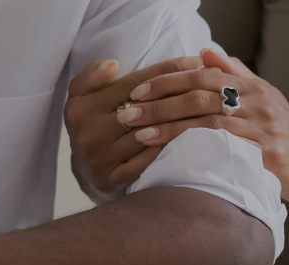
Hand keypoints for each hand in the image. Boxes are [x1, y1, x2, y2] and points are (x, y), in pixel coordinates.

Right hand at [63, 56, 204, 192]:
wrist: (80, 168)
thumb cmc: (89, 122)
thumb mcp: (80, 94)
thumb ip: (92, 76)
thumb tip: (113, 65)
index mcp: (82, 108)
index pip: (132, 84)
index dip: (165, 71)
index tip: (194, 60)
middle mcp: (89, 133)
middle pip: (143, 110)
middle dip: (179, 95)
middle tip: (208, 84)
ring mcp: (99, 158)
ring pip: (147, 136)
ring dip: (178, 124)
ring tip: (205, 111)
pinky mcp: (108, 180)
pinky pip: (144, 164)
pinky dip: (165, 152)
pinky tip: (186, 142)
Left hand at [125, 49, 288, 205]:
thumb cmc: (282, 135)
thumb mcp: (263, 99)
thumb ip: (234, 75)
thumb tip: (205, 50)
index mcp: (253, 87)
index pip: (203, 74)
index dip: (168, 80)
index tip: (137, 89)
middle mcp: (258, 102)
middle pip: (200, 95)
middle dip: (159, 103)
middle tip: (128, 112)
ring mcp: (262, 129)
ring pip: (206, 121)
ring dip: (168, 127)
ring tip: (138, 134)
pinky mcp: (265, 155)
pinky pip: (221, 149)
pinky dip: (191, 149)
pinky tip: (167, 154)